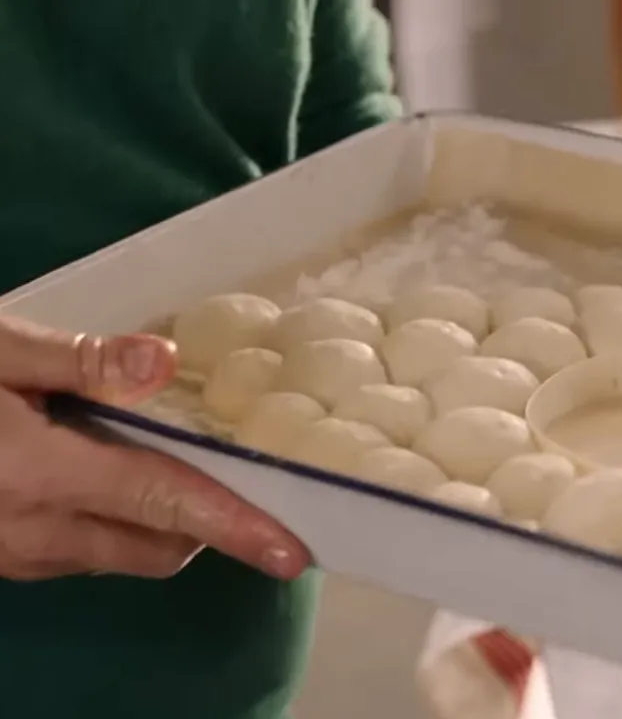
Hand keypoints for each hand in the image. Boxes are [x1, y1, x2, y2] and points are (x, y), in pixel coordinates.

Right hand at [0, 315, 309, 580]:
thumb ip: (81, 360)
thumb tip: (168, 362)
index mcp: (41, 472)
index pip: (163, 502)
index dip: (235, 524)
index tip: (292, 549)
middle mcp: (35, 530)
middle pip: (158, 548)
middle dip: (206, 522)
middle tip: (232, 468)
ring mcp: (14, 554)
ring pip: (121, 557)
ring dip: (157, 524)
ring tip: (162, 460)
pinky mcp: (0, 560)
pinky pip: (81, 555)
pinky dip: (113, 525)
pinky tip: (102, 472)